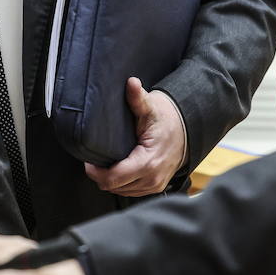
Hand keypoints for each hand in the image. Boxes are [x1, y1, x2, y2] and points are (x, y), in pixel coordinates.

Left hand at [84, 77, 186, 195]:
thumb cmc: (166, 119)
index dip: (95, 171)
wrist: (186, 129)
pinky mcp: (156, 187)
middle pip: (114, 187)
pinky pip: (131, 192)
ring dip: (111, 180)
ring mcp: (155, 185)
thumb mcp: (150, 107)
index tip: (88, 160)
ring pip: (121, 192)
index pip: (113, 178)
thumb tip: (131, 83)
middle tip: (95, 159)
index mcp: (148, 162)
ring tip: (106, 163)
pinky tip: (118, 169)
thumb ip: (137, 97)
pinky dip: (122, 183)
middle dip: (101, 175)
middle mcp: (152, 179)